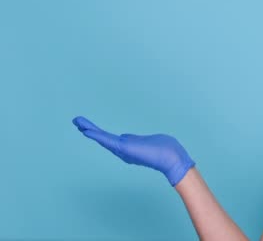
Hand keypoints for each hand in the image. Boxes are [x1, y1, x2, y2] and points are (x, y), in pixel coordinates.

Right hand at [72, 116, 195, 186]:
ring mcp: (122, 150)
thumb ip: (133, 140)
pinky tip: (87, 131)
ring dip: (89, 129)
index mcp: (127, 149)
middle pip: (102, 138)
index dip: (97, 134)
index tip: (86, 127)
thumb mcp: (145, 141)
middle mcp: (122, 151)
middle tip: (76, 121)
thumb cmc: (163, 149)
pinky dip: (96, 135)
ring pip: (102, 138)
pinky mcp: (124, 148)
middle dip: (89, 129)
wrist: (171, 157)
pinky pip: (107, 140)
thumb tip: (125, 137)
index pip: (109, 139)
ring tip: (77, 122)